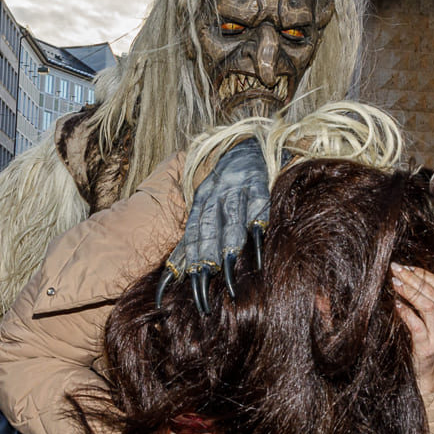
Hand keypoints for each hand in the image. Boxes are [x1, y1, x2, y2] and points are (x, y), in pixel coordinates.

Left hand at [160, 138, 268, 312]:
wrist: (249, 142)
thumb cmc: (227, 181)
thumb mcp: (207, 203)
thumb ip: (195, 234)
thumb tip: (179, 271)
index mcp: (198, 203)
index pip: (187, 237)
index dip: (180, 264)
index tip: (174, 291)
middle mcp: (213, 196)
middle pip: (205, 232)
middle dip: (201, 261)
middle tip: (200, 290)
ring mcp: (235, 189)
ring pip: (228, 221)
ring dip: (227, 246)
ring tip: (226, 271)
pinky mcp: (259, 184)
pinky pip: (257, 207)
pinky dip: (256, 227)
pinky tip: (256, 247)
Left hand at [392, 263, 433, 393]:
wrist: (426, 375)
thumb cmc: (424, 344)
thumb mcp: (430, 322)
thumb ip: (425, 303)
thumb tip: (405, 277)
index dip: (423, 273)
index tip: (406, 266)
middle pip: (432, 292)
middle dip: (412, 277)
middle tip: (394, 268)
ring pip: (427, 305)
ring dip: (409, 291)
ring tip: (394, 283)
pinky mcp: (428, 346)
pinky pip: (417, 324)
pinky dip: (406, 312)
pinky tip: (396, 304)